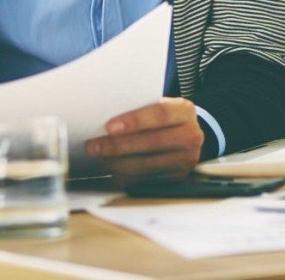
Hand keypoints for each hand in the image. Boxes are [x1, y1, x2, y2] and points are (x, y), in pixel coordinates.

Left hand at [85, 97, 204, 182]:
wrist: (188, 134)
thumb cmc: (165, 117)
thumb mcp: (161, 104)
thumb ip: (141, 109)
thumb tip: (104, 118)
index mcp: (185, 111)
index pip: (160, 115)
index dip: (134, 121)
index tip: (109, 127)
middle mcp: (191, 136)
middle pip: (151, 142)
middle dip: (118, 145)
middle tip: (93, 146)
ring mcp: (186, 159)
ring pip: (146, 164)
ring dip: (117, 162)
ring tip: (99, 157)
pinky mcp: (177, 177)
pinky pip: (146, 178)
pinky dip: (125, 174)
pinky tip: (112, 167)